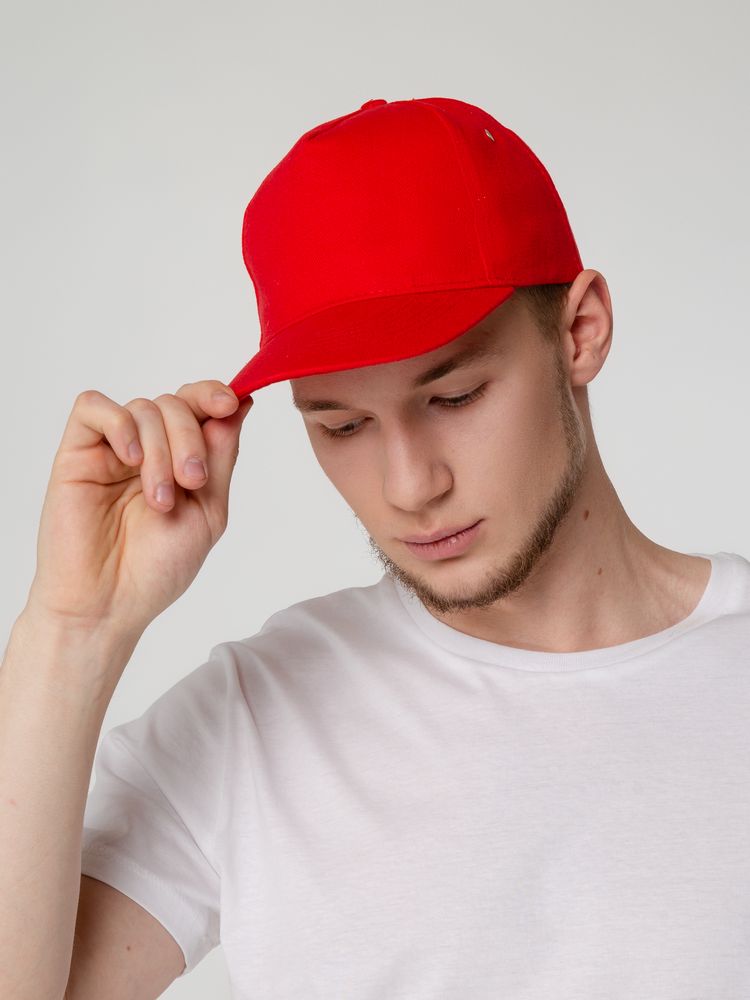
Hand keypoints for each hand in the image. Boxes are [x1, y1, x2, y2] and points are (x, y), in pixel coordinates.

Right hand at [22, 381, 253, 640]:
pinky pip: (93, 407)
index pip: (198, 406)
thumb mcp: (209, 510)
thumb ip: (221, 456)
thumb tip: (241, 403)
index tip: (231, 404)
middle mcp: (147, 448)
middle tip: (192, 481)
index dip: (215, 395)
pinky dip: (120, 425)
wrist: (109, 605)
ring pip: (143, 407)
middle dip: (191, 437)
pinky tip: (129, 460)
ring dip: (160, 449)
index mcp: (180, 458)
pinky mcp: (76, 453)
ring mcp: (111, 449)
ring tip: (160, 498)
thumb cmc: (157, 568)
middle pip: (175, 403)